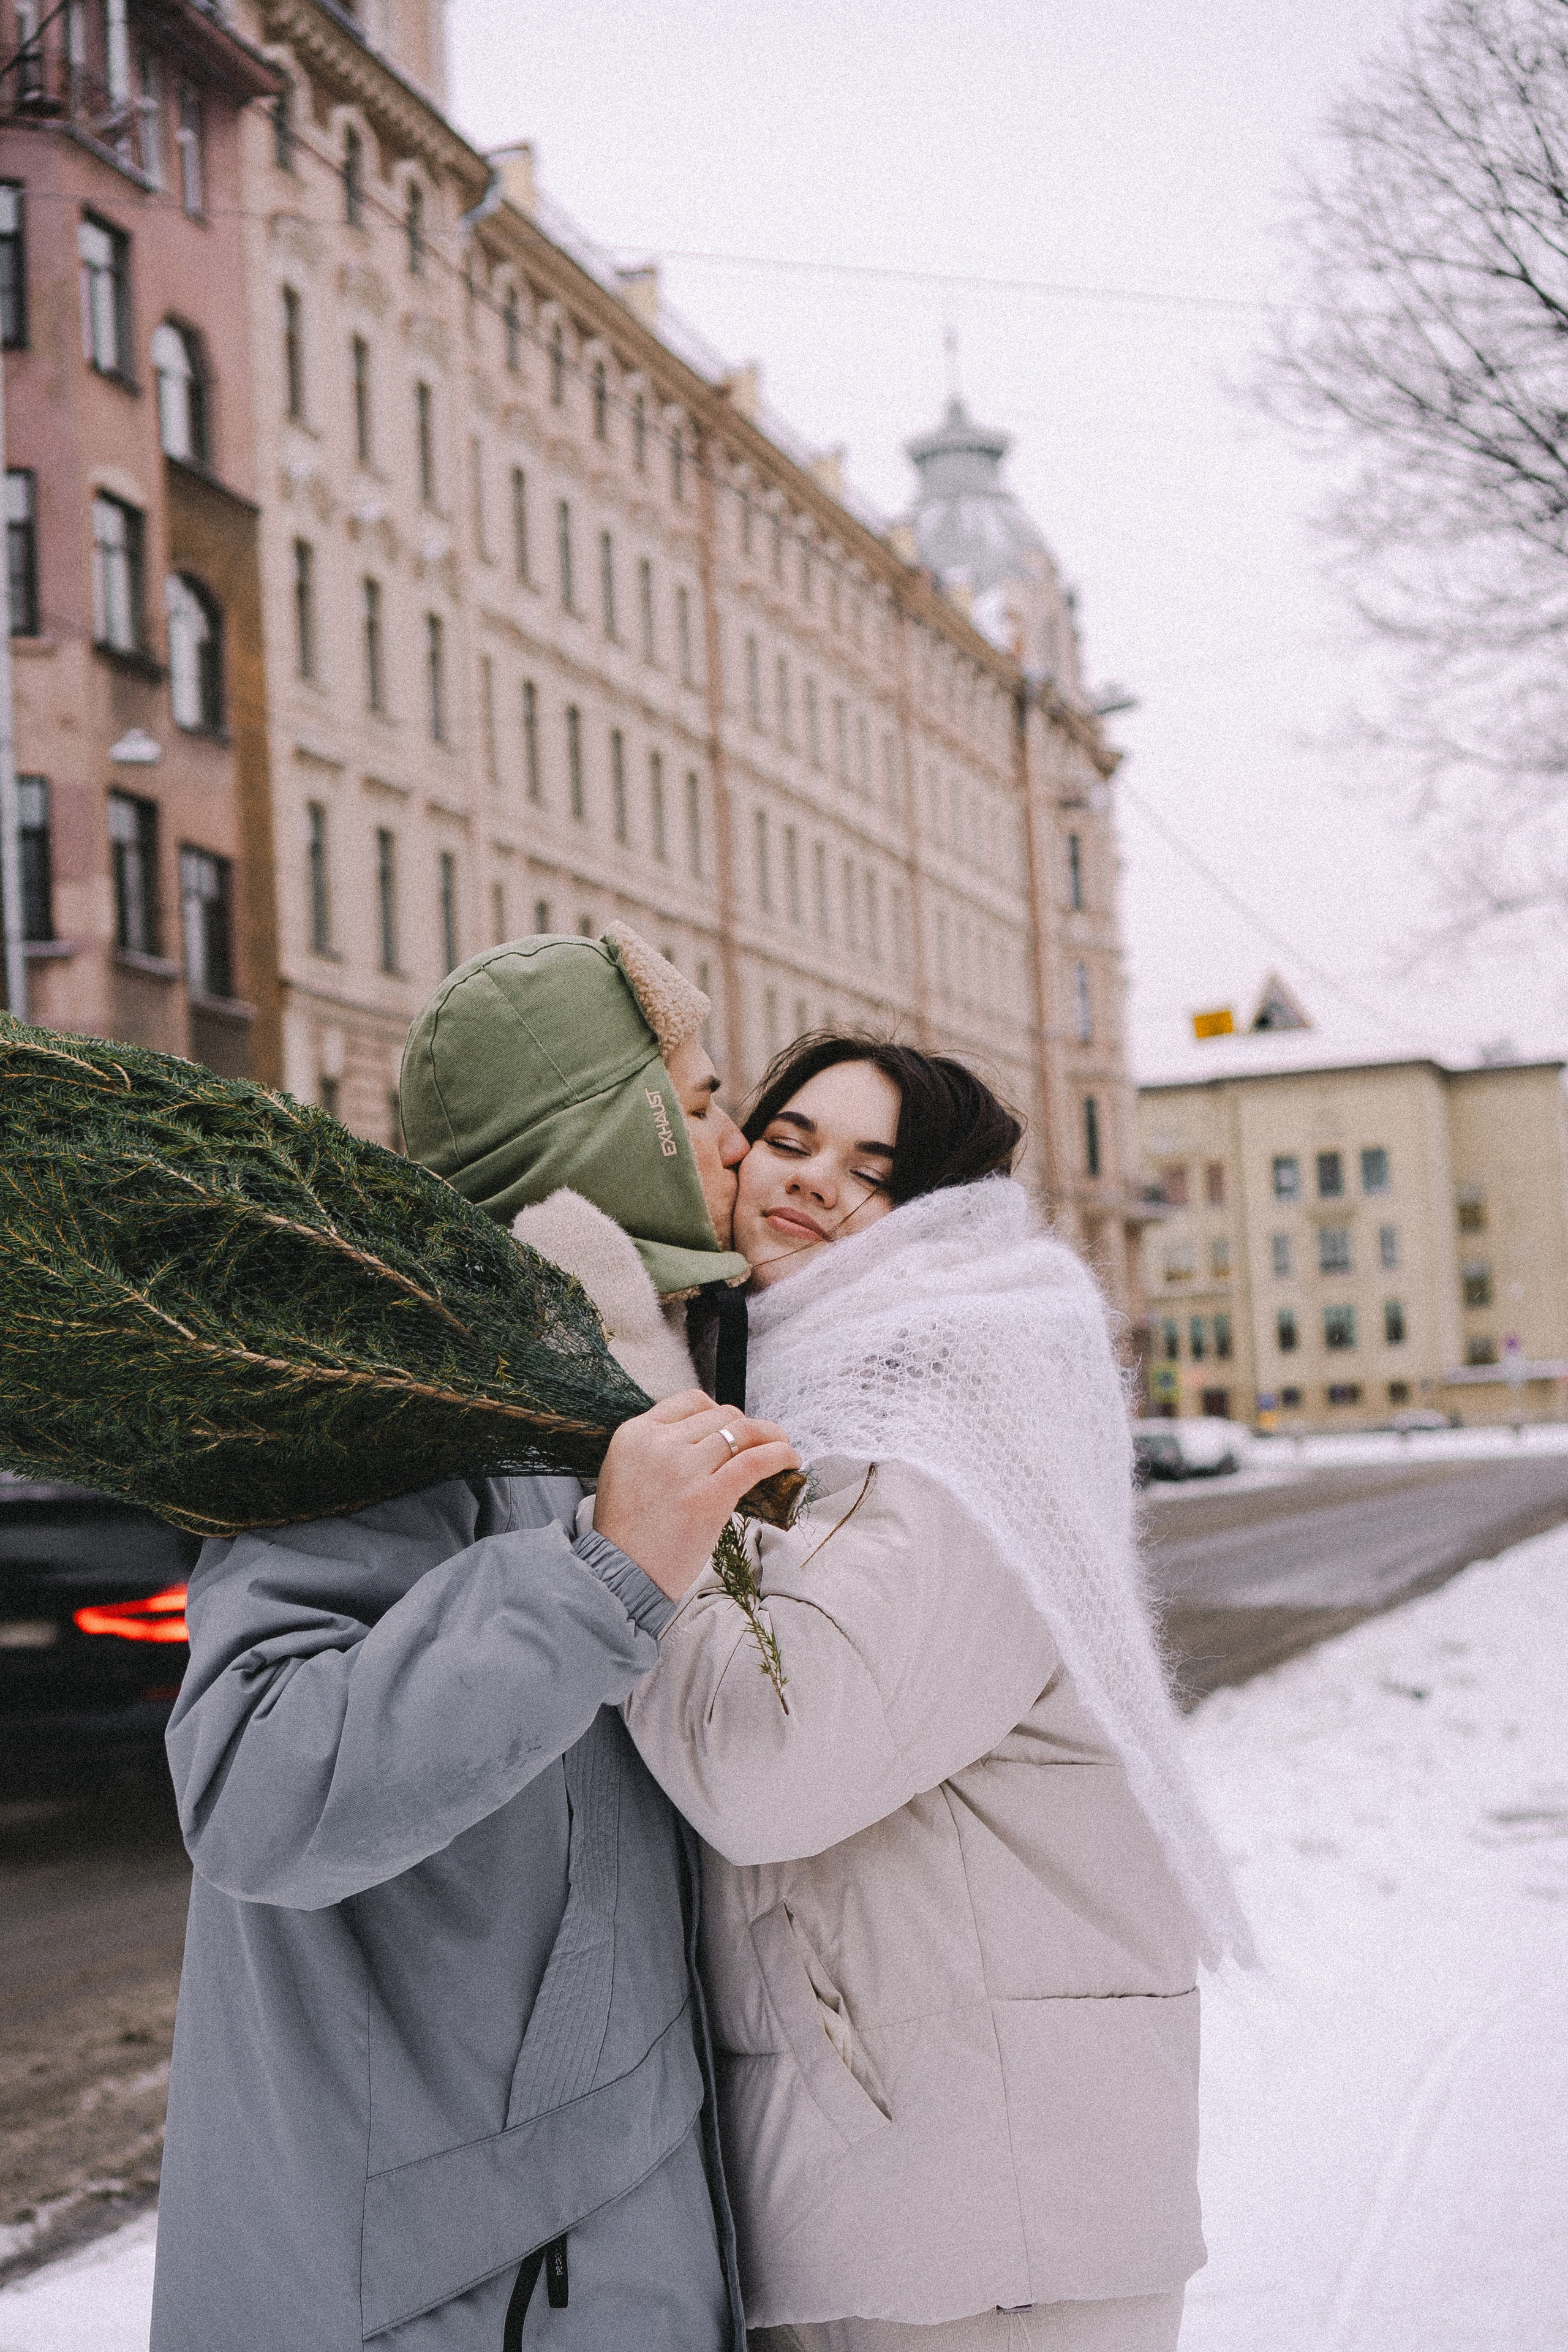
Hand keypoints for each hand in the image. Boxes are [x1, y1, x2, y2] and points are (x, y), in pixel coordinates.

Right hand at [595, 1391, 799, 1602]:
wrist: (619, 1574)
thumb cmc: (626, 1533)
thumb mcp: (624, 1472)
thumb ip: (657, 1449)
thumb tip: (707, 1441)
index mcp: (636, 1433)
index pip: (691, 1401)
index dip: (719, 1412)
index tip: (732, 1428)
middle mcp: (659, 1443)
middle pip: (722, 1414)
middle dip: (746, 1427)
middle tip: (759, 1444)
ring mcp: (684, 1468)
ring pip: (742, 1431)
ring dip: (771, 1436)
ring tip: (782, 1447)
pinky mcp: (708, 1496)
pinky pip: (754, 1461)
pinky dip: (779, 1455)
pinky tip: (789, 1459)